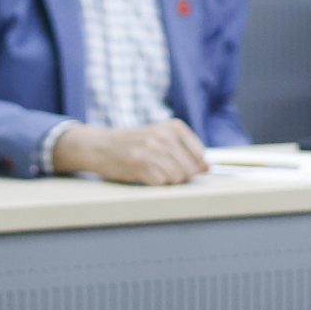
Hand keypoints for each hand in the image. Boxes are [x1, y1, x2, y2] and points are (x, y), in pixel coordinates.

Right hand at [51, 119, 209, 184]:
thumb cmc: (136, 143)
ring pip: (177, 177)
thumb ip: (186, 151)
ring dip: (167, 180)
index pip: (200, 155)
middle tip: (164, 170)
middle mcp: (164, 136)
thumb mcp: (162, 137)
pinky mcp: (140, 164)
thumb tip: (208, 168)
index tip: (182, 166)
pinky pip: (161, 183)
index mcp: (173, 127)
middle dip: (181, 176)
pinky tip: (144, 174)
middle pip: (190, 168)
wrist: (102, 146)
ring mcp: (151, 150)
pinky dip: (155, 183)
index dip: (194, 166)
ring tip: (153, 171)